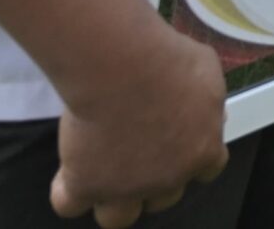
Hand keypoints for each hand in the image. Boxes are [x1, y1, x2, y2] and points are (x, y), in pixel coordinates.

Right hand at [48, 26, 228, 225]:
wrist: (123, 68)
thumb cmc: (168, 61)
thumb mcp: (205, 71)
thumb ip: (207, 98)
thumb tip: (205, 105)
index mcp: (202, 150)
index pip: (207, 170)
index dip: (189, 158)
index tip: (176, 141)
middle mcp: (168, 179)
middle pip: (163, 198)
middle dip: (151, 180)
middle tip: (135, 151)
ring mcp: (126, 189)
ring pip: (118, 217)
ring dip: (111, 199)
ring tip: (101, 172)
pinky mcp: (86, 187)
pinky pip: (69, 204)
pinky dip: (66, 191)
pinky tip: (68, 170)